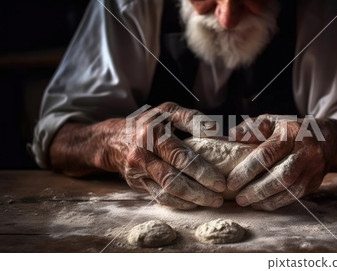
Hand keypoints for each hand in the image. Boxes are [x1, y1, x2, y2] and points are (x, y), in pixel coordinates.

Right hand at [96, 102, 225, 208]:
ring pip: (166, 193)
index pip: (180, 156)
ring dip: (191, 201)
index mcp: (152, 134)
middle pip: (173, 179)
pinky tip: (194, 203)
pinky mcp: (137, 184)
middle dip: (199, 191)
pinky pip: (159, 198)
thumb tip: (214, 129)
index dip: (202, 171)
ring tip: (212, 202)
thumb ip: (190, 118)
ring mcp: (138, 172)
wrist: (113, 139)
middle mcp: (142, 155)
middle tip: (219, 197)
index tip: (220, 181)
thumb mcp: (167, 111)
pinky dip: (178, 203)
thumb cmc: (148, 122)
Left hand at [227, 115, 331, 210]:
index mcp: (290, 134)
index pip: (267, 154)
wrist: (327, 140)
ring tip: (247, 202)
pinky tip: (260, 204)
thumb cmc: (289, 130)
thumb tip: (232, 135)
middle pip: (281, 176)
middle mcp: (304, 152)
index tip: (231, 181)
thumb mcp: (271, 122)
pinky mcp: (314, 183)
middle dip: (257, 190)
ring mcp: (312, 169)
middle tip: (239, 198)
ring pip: (290, 190)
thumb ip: (251, 128)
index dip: (248, 170)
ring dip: (266, 200)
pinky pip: (294, 197)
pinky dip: (276, 203)